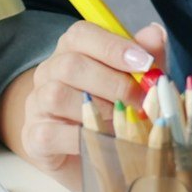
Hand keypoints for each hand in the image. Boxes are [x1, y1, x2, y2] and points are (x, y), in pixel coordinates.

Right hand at [0, 19, 169, 191]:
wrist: (85, 157)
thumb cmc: (110, 114)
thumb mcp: (132, 85)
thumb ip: (142, 61)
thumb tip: (156, 34)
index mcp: (70, 51)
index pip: (81, 34)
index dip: (114, 46)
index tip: (145, 63)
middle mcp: (48, 73)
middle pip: (71, 64)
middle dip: (114, 83)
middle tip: (142, 102)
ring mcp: (37, 105)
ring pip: (57, 95)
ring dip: (99, 110)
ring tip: (124, 124)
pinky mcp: (34, 137)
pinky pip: (51, 133)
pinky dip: (82, 138)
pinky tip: (105, 143)